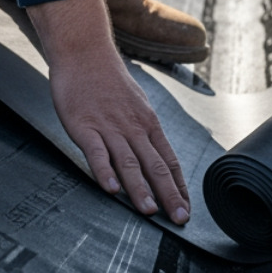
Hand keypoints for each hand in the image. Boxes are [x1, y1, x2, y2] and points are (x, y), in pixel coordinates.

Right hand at [28, 0, 190, 223]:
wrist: (85, 53)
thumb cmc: (109, 81)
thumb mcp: (136, 104)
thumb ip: (144, 131)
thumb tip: (154, 155)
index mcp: (148, 125)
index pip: (169, 161)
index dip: (179, 187)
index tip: (186, 209)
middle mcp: (133, 128)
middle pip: (155, 166)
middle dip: (169, 195)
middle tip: (178, 219)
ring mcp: (109, 127)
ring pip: (129, 163)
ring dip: (141, 189)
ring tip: (149, 211)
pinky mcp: (84, 126)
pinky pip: (97, 153)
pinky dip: (105, 172)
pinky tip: (111, 189)